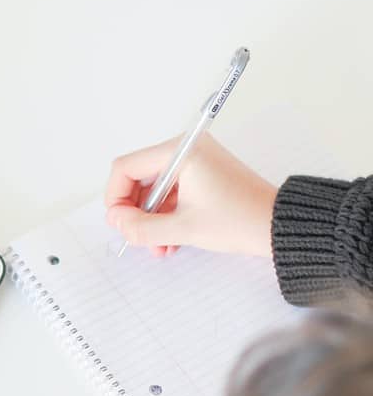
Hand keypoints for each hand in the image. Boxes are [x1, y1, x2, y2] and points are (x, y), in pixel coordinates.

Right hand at [105, 134, 277, 257]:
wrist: (279, 226)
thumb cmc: (241, 220)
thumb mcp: (182, 229)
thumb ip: (140, 227)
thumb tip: (116, 221)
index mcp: (180, 152)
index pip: (126, 167)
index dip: (116, 197)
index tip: (120, 222)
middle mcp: (186, 150)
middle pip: (138, 178)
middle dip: (135, 211)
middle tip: (137, 236)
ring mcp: (195, 162)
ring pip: (153, 190)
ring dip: (150, 219)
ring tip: (158, 245)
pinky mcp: (202, 175)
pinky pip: (170, 193)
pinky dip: (165, 215)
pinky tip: (169, 240)